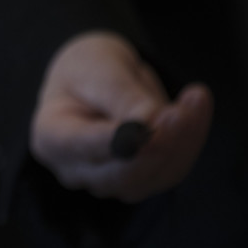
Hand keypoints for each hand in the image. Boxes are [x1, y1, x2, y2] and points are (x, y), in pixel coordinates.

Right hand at [29, 30, 213, 201]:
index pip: (82, 146)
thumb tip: (151, 123)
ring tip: (195, 98)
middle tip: (179, 111)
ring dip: (181, 142)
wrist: (96, 79)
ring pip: (151, 178)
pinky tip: (197, 105)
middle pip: (120, 175)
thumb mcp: (97, 66)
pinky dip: (190, 139)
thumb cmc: (87, 69)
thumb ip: (120, 95)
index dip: (116, 140)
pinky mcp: (141, 180)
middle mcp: (75, 169)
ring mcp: (108, 181)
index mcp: (50, 137)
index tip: (147, 125)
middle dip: (157, 146)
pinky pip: (171, 170)